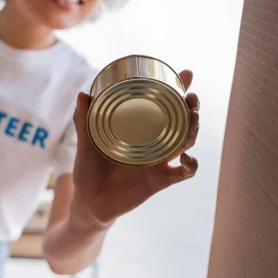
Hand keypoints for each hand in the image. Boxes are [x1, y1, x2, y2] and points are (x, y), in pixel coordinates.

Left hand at [71, 70, 199, 228]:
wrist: (89, 203)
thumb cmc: (87, 172)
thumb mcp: (85, 145)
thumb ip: (84, 122)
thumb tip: (83, 94)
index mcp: (138, 130)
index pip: (161, 106)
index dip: (176, 90)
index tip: (185, 74)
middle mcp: (152, 143)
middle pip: (181, 121)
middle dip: (191, 107)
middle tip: (191, 97)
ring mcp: (158, 161)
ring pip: (186, 142)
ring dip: (193, 129)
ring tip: (193, 118)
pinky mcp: (159, 180)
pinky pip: (183, 173)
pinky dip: (190, 166)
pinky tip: (188, 157)